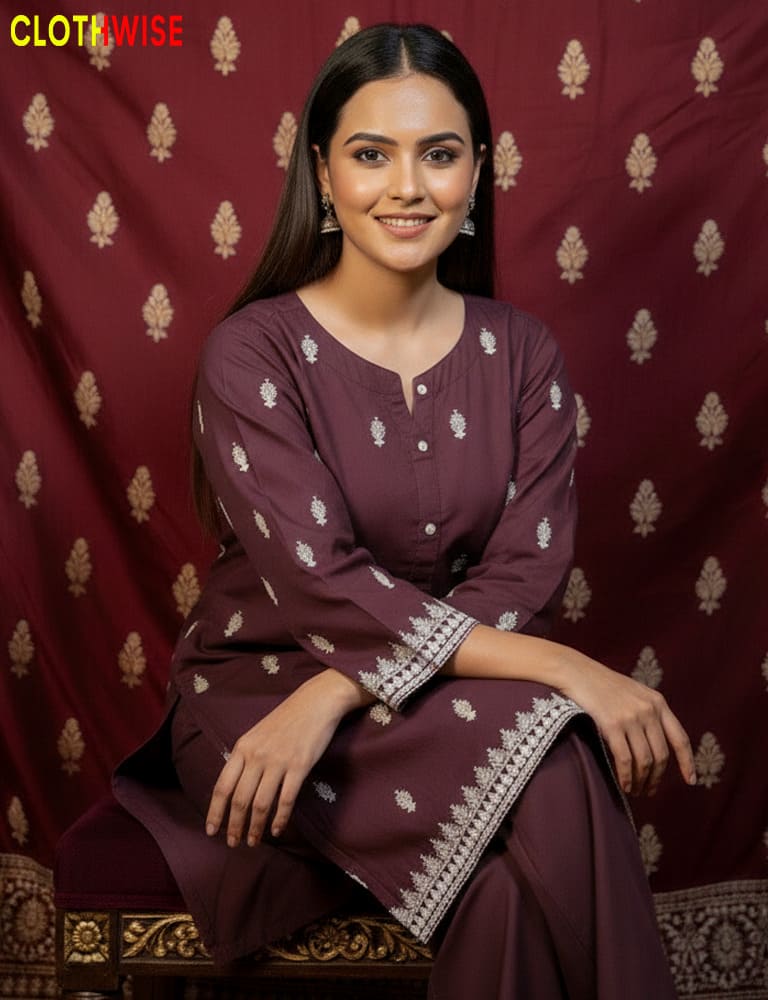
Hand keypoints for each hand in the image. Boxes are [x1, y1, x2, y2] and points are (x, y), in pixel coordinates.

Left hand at [206, 669, 371, 845]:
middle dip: (234, 826)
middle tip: (234, 843)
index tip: (211, 831)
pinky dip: (280, 819)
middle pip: (239, 800)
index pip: (222, 786)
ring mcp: (278, 762)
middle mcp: (257, 756)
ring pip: (261, 804)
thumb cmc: (287, 719)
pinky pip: (286, 800)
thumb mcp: (257, 734)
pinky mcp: (299, 767)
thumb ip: (245, 758)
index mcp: (243, 747)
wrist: (316, 702)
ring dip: (255, 828)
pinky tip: (277, 830)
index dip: (215, 812)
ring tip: (253, 842)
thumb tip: (234, 787)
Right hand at [558, 654, 696, 796]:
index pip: (680, 739)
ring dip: (641, 781)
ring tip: (635, 790)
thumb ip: (648, 713)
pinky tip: (623, 785)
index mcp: (658, 702)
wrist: (576, 672)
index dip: (687, 762)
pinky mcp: (612, 724)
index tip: (691, 781)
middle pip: (661, 755)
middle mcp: (648, 710)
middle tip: (649, 791)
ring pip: (644, 761)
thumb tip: (656, 747)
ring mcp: (631, 717)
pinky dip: (626, 776)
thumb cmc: (602, 685)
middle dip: (657, 778)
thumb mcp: (634, 693)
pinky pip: (625, 759)